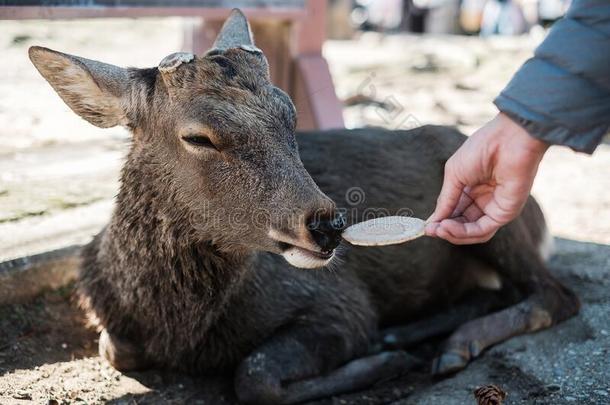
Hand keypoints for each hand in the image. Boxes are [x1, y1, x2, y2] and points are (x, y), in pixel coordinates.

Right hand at [425, 113, 548, 243]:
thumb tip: (433, 221)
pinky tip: (448, 226)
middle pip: (462, 224)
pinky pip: (483, 230)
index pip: (455, 211)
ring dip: (454, 234)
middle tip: (431, 230)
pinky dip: (464, 232)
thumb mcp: (454, 175)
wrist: (507, 140)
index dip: (440, 220)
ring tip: (439, 229)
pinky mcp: (505, 213)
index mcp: (472, 188)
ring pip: (472, 232)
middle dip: (445, 229)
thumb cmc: (481, 150)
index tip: (426, 226)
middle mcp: (484, 200)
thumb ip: (445, 200)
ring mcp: (495, 208)